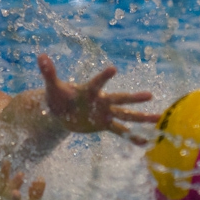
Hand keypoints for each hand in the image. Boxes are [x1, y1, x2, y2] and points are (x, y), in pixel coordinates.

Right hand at [0, 160, 44, 199]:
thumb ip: (35, 193)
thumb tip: (40, 178)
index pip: (3, 186)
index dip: (3, 174)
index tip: (5, 160)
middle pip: (1, 192)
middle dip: (3, 177)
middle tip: (7, 163)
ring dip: (12, 189)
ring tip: (20, 176)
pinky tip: (17, 194)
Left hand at [38, 54, 160, 145]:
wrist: (62, 111)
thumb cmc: (57, 97)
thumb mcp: (52, 88)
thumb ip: (48, 73)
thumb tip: (41, 56)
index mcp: (89, 90)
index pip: (97, 82)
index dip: (104, 76)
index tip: (113, 68)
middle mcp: (101, 100)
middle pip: (120, 99)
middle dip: (134, 98)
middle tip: (150, 95)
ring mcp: (105, 112)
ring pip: (126, 115)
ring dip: (141, 117)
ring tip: (159, 118)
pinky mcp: (104, 124)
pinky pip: (120, 131)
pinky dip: (131, 137)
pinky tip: (145, 143)